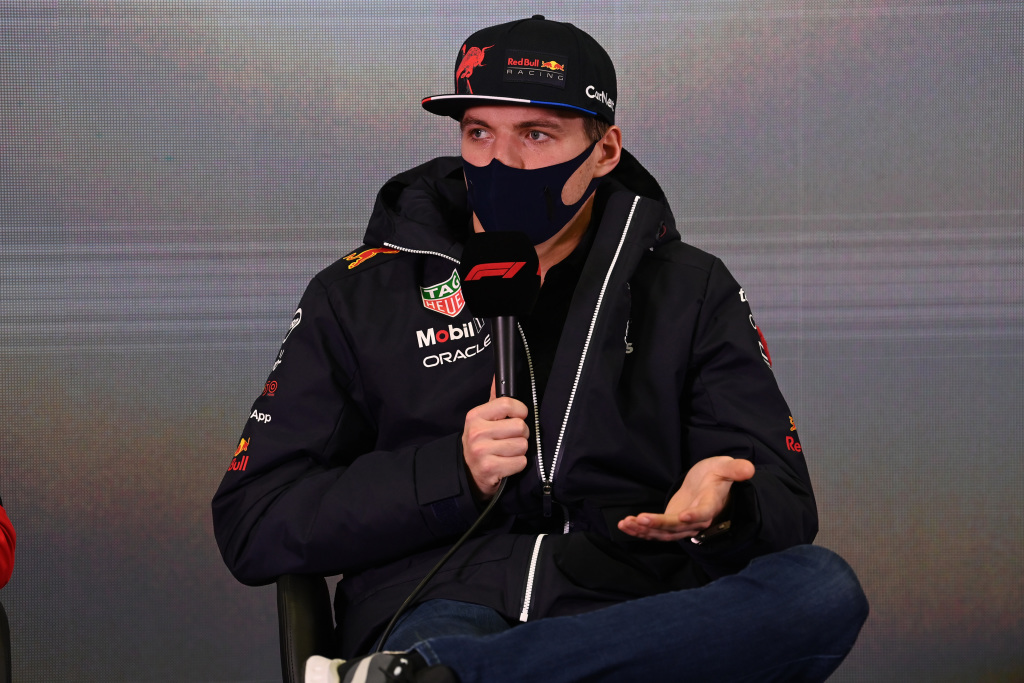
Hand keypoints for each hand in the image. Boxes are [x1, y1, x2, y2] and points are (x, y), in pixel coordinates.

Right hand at [462, 382, 529, 499]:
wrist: (468, 472)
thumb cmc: (481, 441)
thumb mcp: (482, 419)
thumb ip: (493, 399)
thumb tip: (498, 376)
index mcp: (475, 416)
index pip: (508, 404)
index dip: (520, 410)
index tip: (518, 416)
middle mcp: (476, 433)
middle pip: (520, 426)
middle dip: (521, 434)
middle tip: (511, 438)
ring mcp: (482, 452)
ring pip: (522, 445)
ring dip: (519, 450)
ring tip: (507, 451)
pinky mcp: (490, 469)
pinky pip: (521, 462)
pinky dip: (518, 464)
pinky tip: (507, 463)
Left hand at [617, 456, 754, 541]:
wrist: (709, 485)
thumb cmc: (718, 475)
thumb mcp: (726, 467)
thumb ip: (735, 470)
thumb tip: (749, 469)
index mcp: (711, 505)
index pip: (704, 513)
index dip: (695, 516)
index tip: (683, 516)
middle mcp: (697, 520)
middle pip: (678, 527)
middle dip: (659, 524)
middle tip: (640, 518)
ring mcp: (683, 526)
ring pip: (664, 533)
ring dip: (644, 529)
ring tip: (626, 523)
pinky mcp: (670, 525)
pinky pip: (655, 531)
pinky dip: (640, 530)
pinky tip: (624, 525)